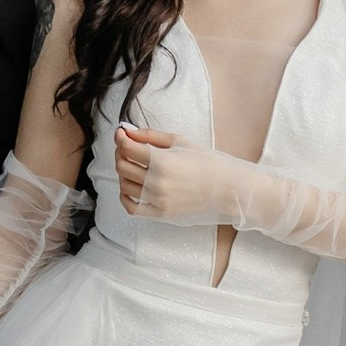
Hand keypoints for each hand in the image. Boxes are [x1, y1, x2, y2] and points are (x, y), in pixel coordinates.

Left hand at [115, 126, 230, 223]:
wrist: (225, 187)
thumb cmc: (206, 162)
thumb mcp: (179, 141)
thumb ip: (150, 135)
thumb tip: (128, 132)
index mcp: (162, 161)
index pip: (127, 148)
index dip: (120, 138)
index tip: (121, 133)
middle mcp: (157, 183)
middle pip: (122, 166)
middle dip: (120, 152)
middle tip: (127, 146)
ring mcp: (157, 200)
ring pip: (124, 185)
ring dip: (123, 172)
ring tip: (133, 164)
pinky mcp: (160, 213)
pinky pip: (132, 207)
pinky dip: (125, 196)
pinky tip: (130, 186)